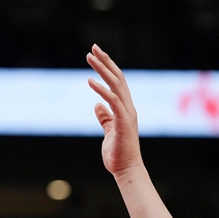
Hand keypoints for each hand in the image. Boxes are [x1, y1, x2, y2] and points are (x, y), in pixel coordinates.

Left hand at [87, 45, 142, 176]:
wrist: (126, 170)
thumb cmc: (118, 153)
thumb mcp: (108, 131)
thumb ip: (105, 117)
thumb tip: (97, 105)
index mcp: (125, 108)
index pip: (118, 82)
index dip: (108, 67)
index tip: (97, 54)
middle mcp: (128, 107)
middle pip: (118, 78)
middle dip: (106, 61)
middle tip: (93, 47)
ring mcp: (127, 114)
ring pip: (116, 85)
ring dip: (103, 70)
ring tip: (89, 57)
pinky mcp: (123, 122)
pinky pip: (113, 101)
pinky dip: (102, 89)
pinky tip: (89, 81)